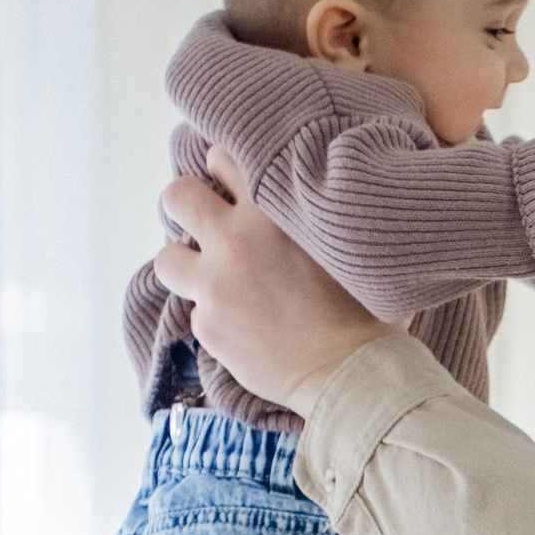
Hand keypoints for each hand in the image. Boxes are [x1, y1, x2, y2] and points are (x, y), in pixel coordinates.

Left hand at [156, 151, 382, 413]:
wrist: (354, 375)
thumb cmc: (367, 310)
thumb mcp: (349, 243)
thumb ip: (315, 215)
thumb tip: (314, 202)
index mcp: (270, 210)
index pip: (221, 158)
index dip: (226, 174)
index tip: (236, 190)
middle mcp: (234, 241)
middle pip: (177, 197)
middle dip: (187, 208)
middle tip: (207, 225)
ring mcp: (215, 287)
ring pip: (167, 258)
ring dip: (186, 264)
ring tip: (213, 279)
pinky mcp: (209, 328)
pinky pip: (196, 312)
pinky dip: (216, 317)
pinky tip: (246, 327)